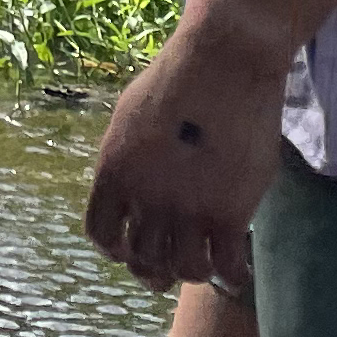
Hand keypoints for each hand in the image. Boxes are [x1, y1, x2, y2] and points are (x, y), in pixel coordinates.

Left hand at [82, 0, 292, 296]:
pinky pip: (225, 268)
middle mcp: (145, 196)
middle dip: (154, 269)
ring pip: (184, 270)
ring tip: (204, 264)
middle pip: (142, 260)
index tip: (132, 249)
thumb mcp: (131, 118)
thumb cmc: (180, 79)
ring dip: (192, 271)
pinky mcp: (228, 213)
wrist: (225, 60)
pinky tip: (235, 269)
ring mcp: (186, 208)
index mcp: (114, 172)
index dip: (116, 250)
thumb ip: (127, 161)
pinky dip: (230, 277)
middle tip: (170, 266)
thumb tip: (129, 193)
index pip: (101, 235)